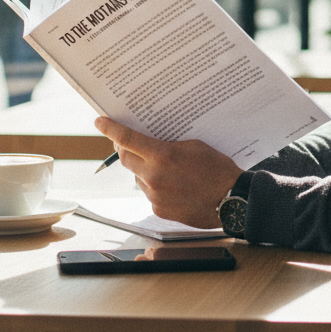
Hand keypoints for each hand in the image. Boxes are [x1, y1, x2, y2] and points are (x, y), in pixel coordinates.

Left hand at [94, 117, 241, 228]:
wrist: (230, 201)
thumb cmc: (217, 170)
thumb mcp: (194, 146)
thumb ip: (169, 146)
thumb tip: (153, 146)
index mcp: (163, 156)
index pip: (127, 139)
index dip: (110, 129)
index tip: (99, 122)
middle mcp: (153, 176)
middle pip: (125, 159)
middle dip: (123, 149)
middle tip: (127, 142)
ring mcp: (154, 195)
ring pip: (138, 177)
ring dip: (143, 170)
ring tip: (165, 168)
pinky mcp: (158, 209)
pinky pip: (149, 193)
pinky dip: (155, 186)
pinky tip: (173, 185)